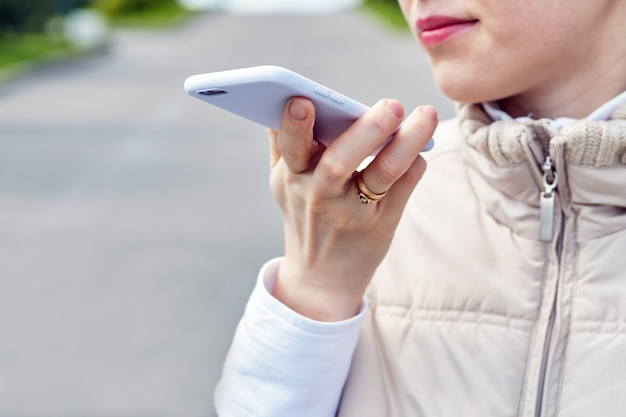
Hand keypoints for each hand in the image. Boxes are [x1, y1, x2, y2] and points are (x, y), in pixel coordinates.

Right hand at [268, 97, 437, 320]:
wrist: (321, 277)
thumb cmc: (305, 216)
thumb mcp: (285, 184)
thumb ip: (283, 144)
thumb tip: (285, 98)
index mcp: (292, 178)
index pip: (290, 148)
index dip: (294, 126)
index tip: (302, 101)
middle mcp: (320, 196)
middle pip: (341, 161)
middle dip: (365, 131)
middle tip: (391, 105)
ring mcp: (353, 212)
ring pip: (384, 172)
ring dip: (407, 142)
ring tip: (424, 115)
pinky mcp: (381, 223)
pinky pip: (404, 185)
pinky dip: (415, 160)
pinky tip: (418, 148)